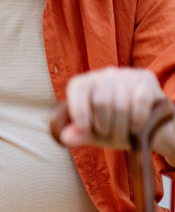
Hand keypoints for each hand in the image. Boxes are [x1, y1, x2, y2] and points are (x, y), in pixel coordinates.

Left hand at [58, 67, 173, 149]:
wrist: (145, 127)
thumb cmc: (112, 128)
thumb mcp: (92, 134)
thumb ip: (78, 135)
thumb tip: (66, 137)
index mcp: (86, 83)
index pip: (78, 87)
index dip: (79, 109)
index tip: (83, 129)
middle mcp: (106, 74)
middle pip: (101, 100)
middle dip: (104, 125)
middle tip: (107, 134)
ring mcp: (127, 75)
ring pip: (121, 105)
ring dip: (120, 128)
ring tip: (121, 134)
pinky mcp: (146, 79)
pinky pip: (140, 103)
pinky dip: (136, 122)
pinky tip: (135, 128)